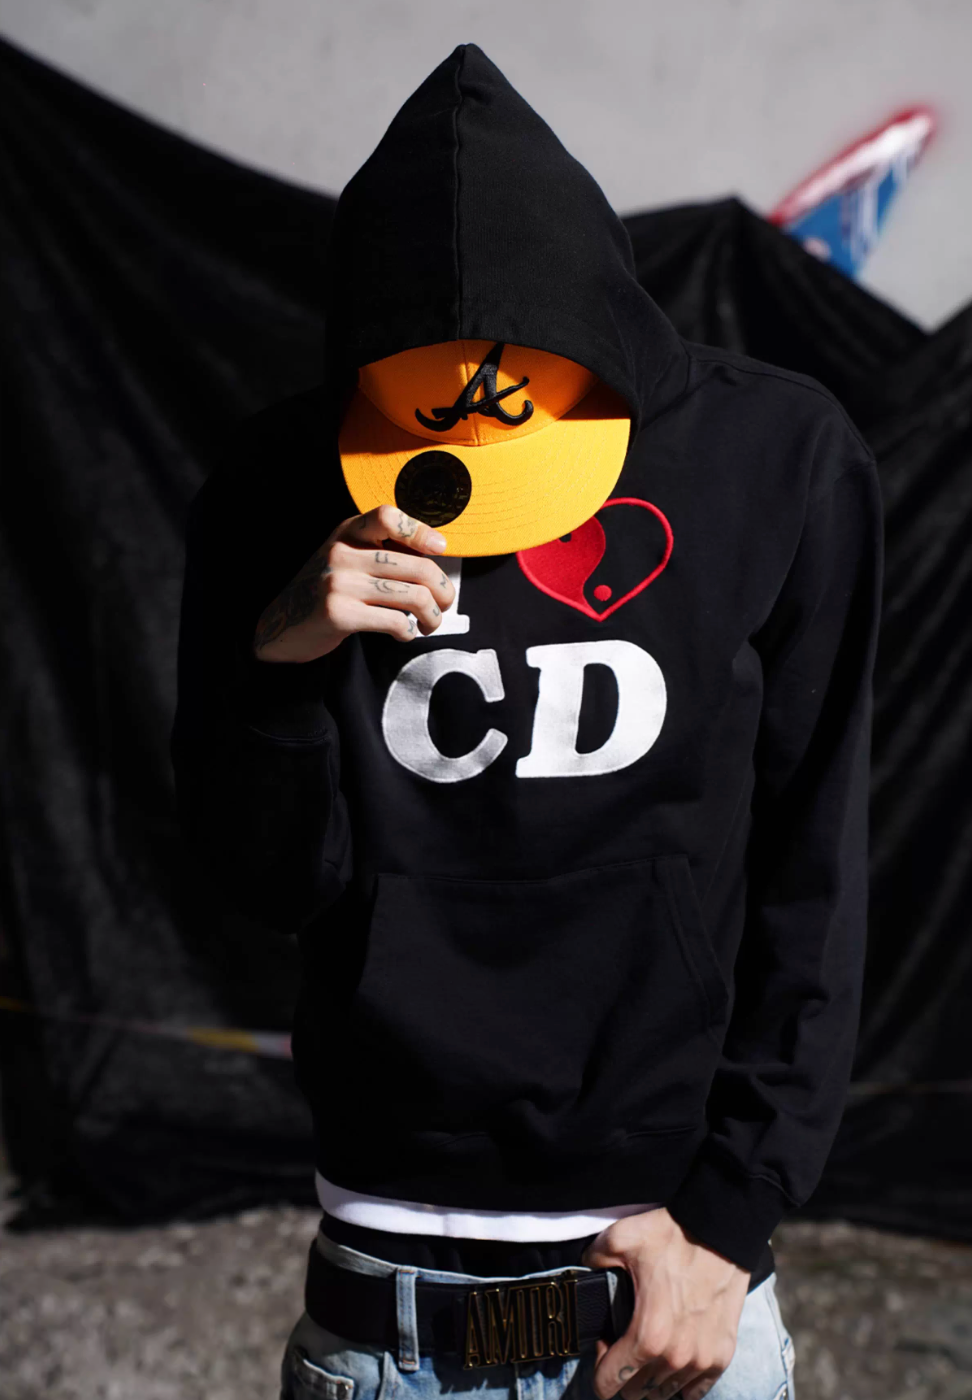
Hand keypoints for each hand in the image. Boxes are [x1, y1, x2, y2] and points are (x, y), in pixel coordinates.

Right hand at [252, 504, 454, 662]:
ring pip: (413, 596)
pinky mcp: (339, 614)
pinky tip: (404, 633)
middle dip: (442, 590)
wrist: (283, 624)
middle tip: (445, 603)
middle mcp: (342, 553)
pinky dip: (408, 632)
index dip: (420, 531)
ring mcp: (339, 583)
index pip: (388, 516)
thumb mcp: (345, 558)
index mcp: (347, 533)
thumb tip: (434, 558)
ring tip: (430, 623)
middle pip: (416, 566)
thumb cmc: (326, 591)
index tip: (439, 548)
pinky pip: (395, 621)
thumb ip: (379, 552)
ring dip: (431, 616)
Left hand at [580, 1208, 749, 1399]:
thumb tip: (585, 1269)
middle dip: (623, 1372)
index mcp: (646, 1336)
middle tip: (624, 1340)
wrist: (721, 1232)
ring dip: (651, 1377)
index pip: (609, 1383)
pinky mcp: (721, 1355)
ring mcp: (701, 1360)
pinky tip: (674, 1361)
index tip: (605, 1341)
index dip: (599, 1367)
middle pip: (636, 1391)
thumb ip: (593, 1259)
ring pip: (664, 1392)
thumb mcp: (620, 1239)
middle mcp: (675, 1357)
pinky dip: (681, 1382)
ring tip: (649, 1347)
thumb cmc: (673, 1237)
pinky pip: (695, 1390)